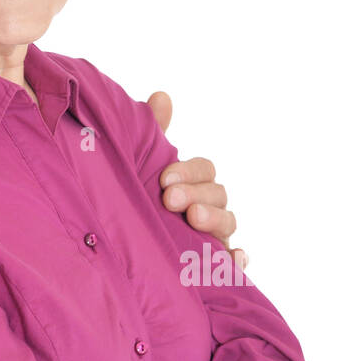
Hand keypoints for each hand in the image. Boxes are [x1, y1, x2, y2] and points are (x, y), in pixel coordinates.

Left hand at [147, 92, 246, 271]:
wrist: (123, 240)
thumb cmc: (139, 195)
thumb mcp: (142, 165)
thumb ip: (153, 134)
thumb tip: (161, 96)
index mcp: (193, 180)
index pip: (204, 169)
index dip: (188, 171)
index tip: (164, 178)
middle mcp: (208, 205)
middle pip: (218, 194)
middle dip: (197, 194)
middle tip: (170, 199)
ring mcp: (214, 234)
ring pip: (228, 223)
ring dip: (215, 220)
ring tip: (194, 219)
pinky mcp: (214, 264)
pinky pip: (234, 264)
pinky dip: (238, 260)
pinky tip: (235, 259)